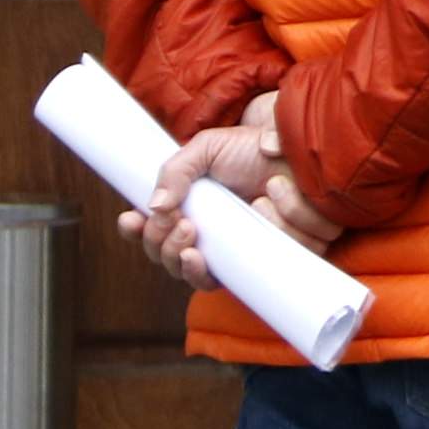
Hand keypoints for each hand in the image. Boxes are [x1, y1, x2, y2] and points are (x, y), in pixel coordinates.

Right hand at [121, 113, 283, 289]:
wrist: (297, 148)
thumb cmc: (249, 149)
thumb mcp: (208, 149)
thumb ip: (177, 171)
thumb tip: (154, 206)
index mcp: (187, 214)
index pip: (150, 236)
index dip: (137, 233)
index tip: (131, 219)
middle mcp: (210, 240)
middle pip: (172, 265)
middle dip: (169, 250)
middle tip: (183, 225)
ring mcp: (239, 254)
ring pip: (207, 279)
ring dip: (212, 252)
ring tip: (235, 210)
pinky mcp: (276, 257)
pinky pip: (261, 270)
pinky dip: (264, 230)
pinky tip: (266, 204)